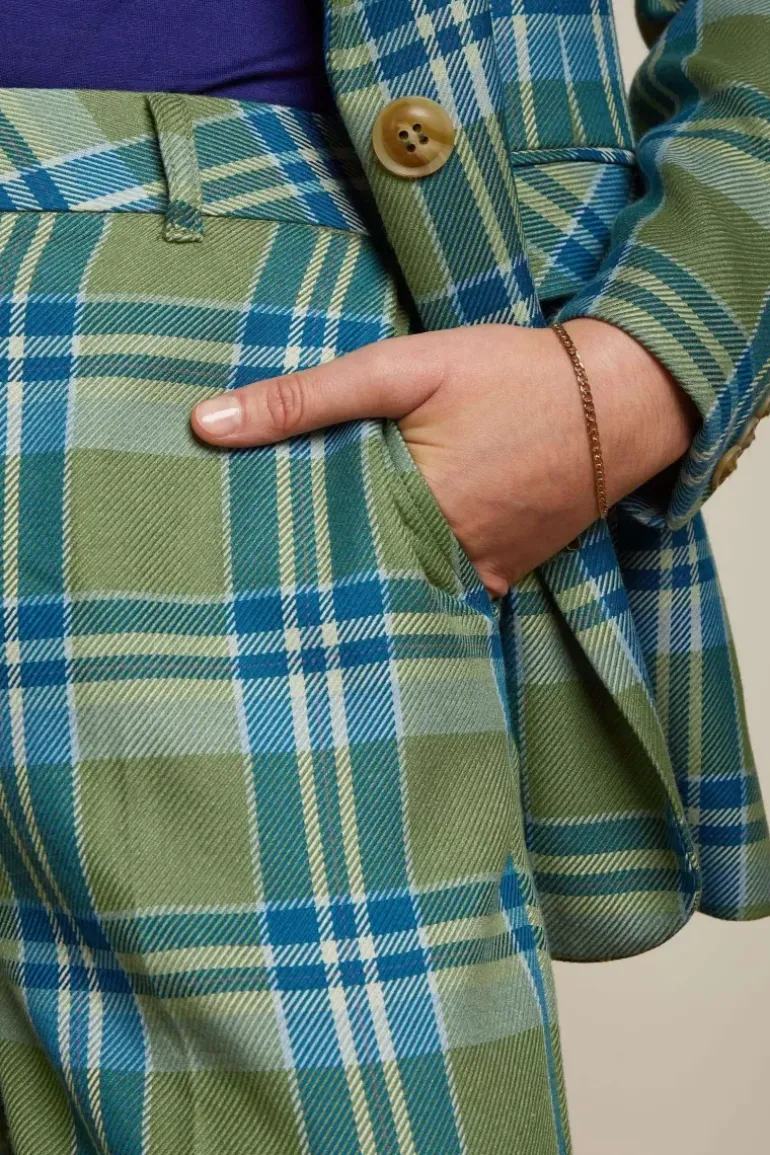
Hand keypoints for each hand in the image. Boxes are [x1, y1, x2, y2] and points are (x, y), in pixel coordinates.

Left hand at [190, 319, 698, 596]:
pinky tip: (382, 567)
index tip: (230, 554)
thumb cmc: (511, 374)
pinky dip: (415, 578)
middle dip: (311, 572)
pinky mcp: (507, 573)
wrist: (619, 398)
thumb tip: (205, 424)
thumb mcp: (403, 369)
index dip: (273, 550)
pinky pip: (447, 591)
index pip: (315, 551)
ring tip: (304, 575)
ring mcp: (482, 575)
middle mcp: (446, 560)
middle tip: (253, 570)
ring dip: (363, 577)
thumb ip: (305, 397)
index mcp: (410, 514)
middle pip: (356, 576)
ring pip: (400, 587)